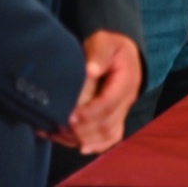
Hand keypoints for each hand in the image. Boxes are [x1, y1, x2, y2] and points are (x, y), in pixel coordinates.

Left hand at [62, 31, 141, 153]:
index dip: (89, 112)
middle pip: (107, 124)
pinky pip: (108, 139)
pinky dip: (91, 144)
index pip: (109, 103)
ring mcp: (122, 112)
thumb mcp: (104, 42)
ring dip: (83, 138)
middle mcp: (127, 100)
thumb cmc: (110, 47)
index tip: (70, 116)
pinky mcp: (115, 119)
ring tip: (59, 132)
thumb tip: (90, 71)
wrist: (120, 54)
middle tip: (60, 125)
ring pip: (107, 135)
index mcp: (127, 81)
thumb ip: (98, 54)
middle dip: (82, 129)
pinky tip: (71, 142)